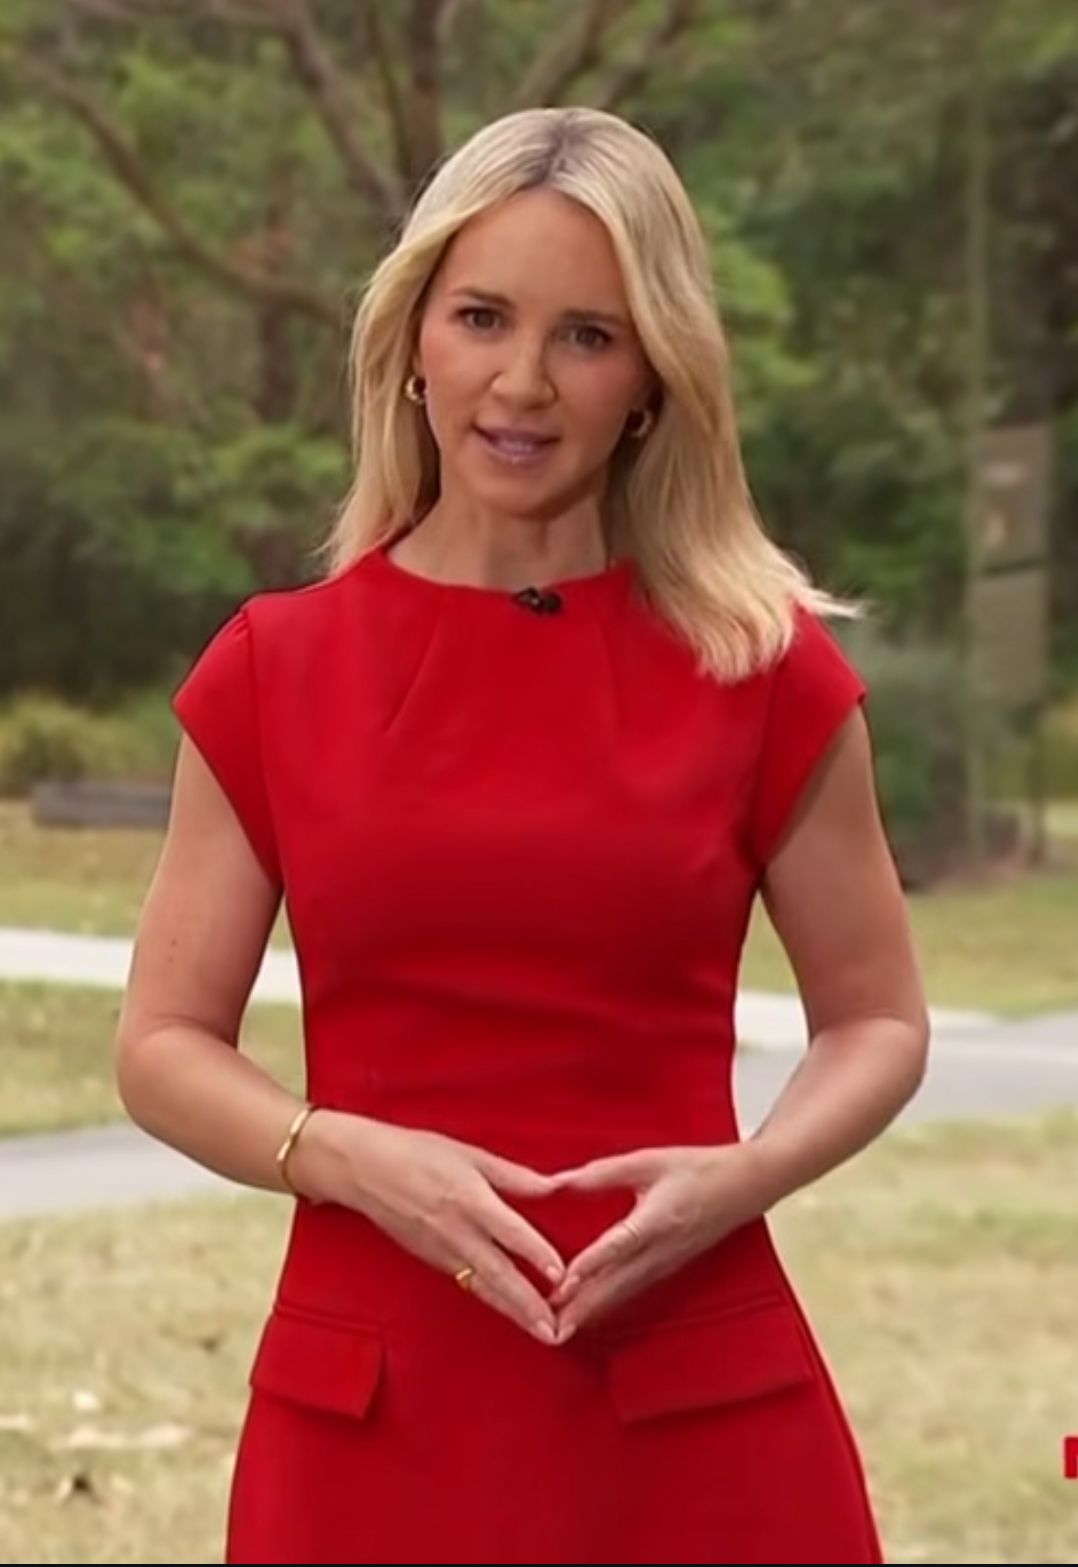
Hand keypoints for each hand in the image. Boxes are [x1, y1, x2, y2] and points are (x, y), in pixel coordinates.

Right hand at [290, 1111, 565, 1345]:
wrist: (364, 1170)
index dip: (535, 1252)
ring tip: (542, 1333)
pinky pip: (468, 1283)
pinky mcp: (432, 1260)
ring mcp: (441, 1250)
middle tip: (555, 1331)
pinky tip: (512, 1313)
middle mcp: (456, 1230)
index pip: (508, 1230)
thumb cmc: (419, 1152)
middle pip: (498, 1272)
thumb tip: (554, 1185)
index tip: (561, 1274)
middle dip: (528, 1304)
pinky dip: (492, 1300)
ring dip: (514, 1311)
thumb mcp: (469, 1154)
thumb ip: (513, 1176)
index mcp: (468, 1197)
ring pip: (484, 1286)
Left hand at [548, 1142, 772, 1340]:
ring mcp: (667, 1263)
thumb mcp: (649, 1161)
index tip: (565, 1282)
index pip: (619, 1245)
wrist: (747, 1185)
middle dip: (584, 1307)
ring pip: (624, 1292)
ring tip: (563, 1328)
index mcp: (657, 1219)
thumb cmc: (700, 1169)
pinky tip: (592, 1312)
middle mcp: (662, 1249)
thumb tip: (561, 1180)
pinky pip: (634, 1290)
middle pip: (617, 1283)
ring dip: (594, 1311)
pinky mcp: (669, 1267)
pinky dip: (610, 1303)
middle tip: (552, 1329)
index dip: (591, 1264)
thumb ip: (603, 1173)